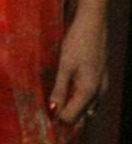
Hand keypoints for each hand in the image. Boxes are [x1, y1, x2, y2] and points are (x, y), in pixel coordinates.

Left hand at [49, 7, 108, 128]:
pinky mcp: (100, 78)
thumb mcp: (65, 66)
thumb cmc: (78, 42)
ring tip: (53, 106)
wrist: (93, 24)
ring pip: (86, 107)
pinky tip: (66, 94)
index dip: (57, 120)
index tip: (42, 119)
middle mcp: (99, 91)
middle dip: (65, 117)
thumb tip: (53, 110)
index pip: (72, 116)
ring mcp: (102, 85)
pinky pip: (90, 97)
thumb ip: (59, 89)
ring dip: (71, 109)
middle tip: (46, 115)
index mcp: (89, 90)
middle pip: (81, 115)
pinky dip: (77, 100)